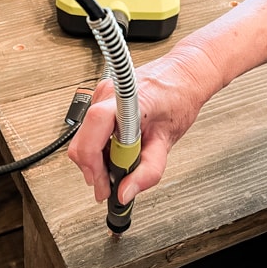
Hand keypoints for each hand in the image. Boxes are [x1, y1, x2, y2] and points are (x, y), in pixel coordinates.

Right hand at [68, 45, 221, 203]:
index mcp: (125, 103)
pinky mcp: (102, 97)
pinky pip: (90, 128)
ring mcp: (102, 93)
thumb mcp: (167, 140)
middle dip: (93, 168)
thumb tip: (126, 192)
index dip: (93, 165)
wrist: (184, 75)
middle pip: (82, 141)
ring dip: (98, 157)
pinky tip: (119, 148)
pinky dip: (101, 145)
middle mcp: (108, 95)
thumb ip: (149, 170)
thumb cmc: (180, 99)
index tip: (103, 185)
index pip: (92, 136)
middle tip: (111, 183)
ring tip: (121, 163)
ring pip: (84, 136)